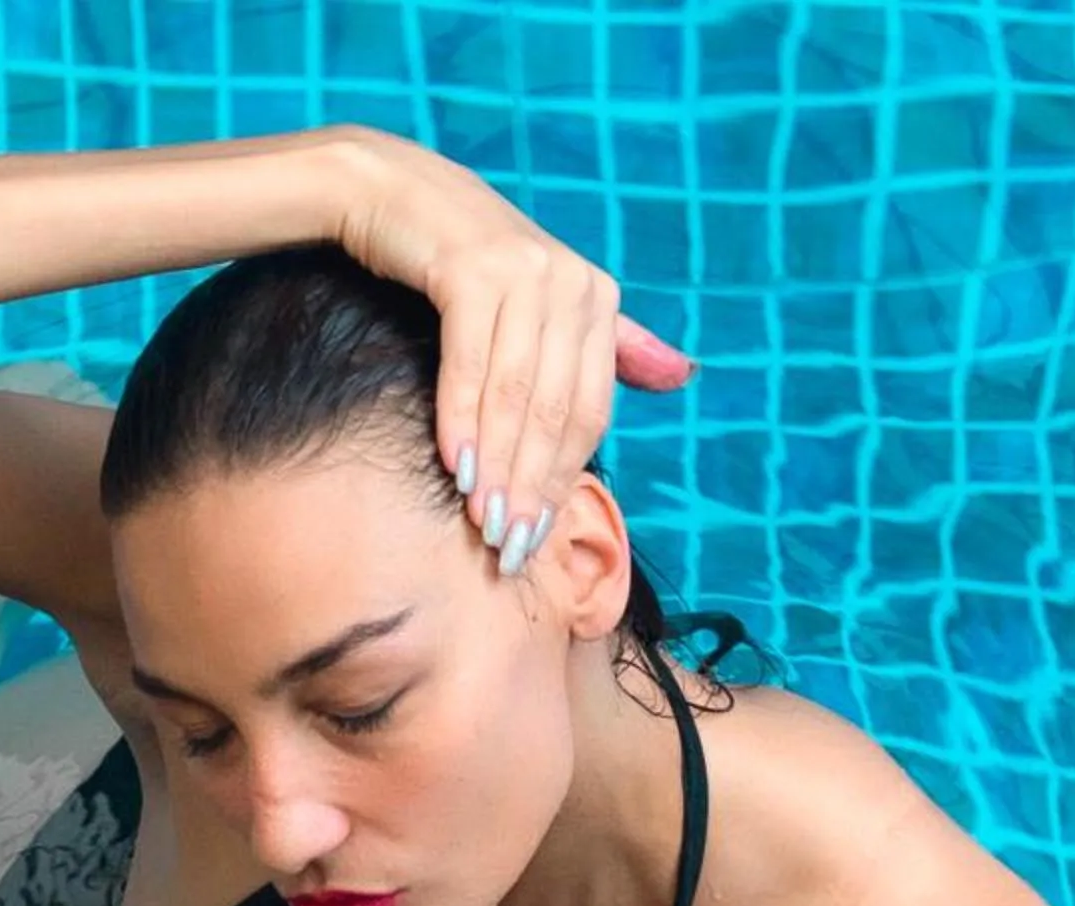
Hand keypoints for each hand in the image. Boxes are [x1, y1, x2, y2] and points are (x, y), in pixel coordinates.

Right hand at [331, 128, 697, 569]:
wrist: (390, 191)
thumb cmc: (464, 262)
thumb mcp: (545, 300)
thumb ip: (613, 340)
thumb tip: (683, 375)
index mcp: (597, 297)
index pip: (588, 413)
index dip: (562, 481)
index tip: (534, 538)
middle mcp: (571, 279)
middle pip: (555, 410)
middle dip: (531, 486)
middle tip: (506, 546)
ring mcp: (524, 269)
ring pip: (516, 393)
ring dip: (498, 465)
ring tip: (482, 521)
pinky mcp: (471, 266)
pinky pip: (470, 362)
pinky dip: (462, 419)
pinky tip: (455, 467)